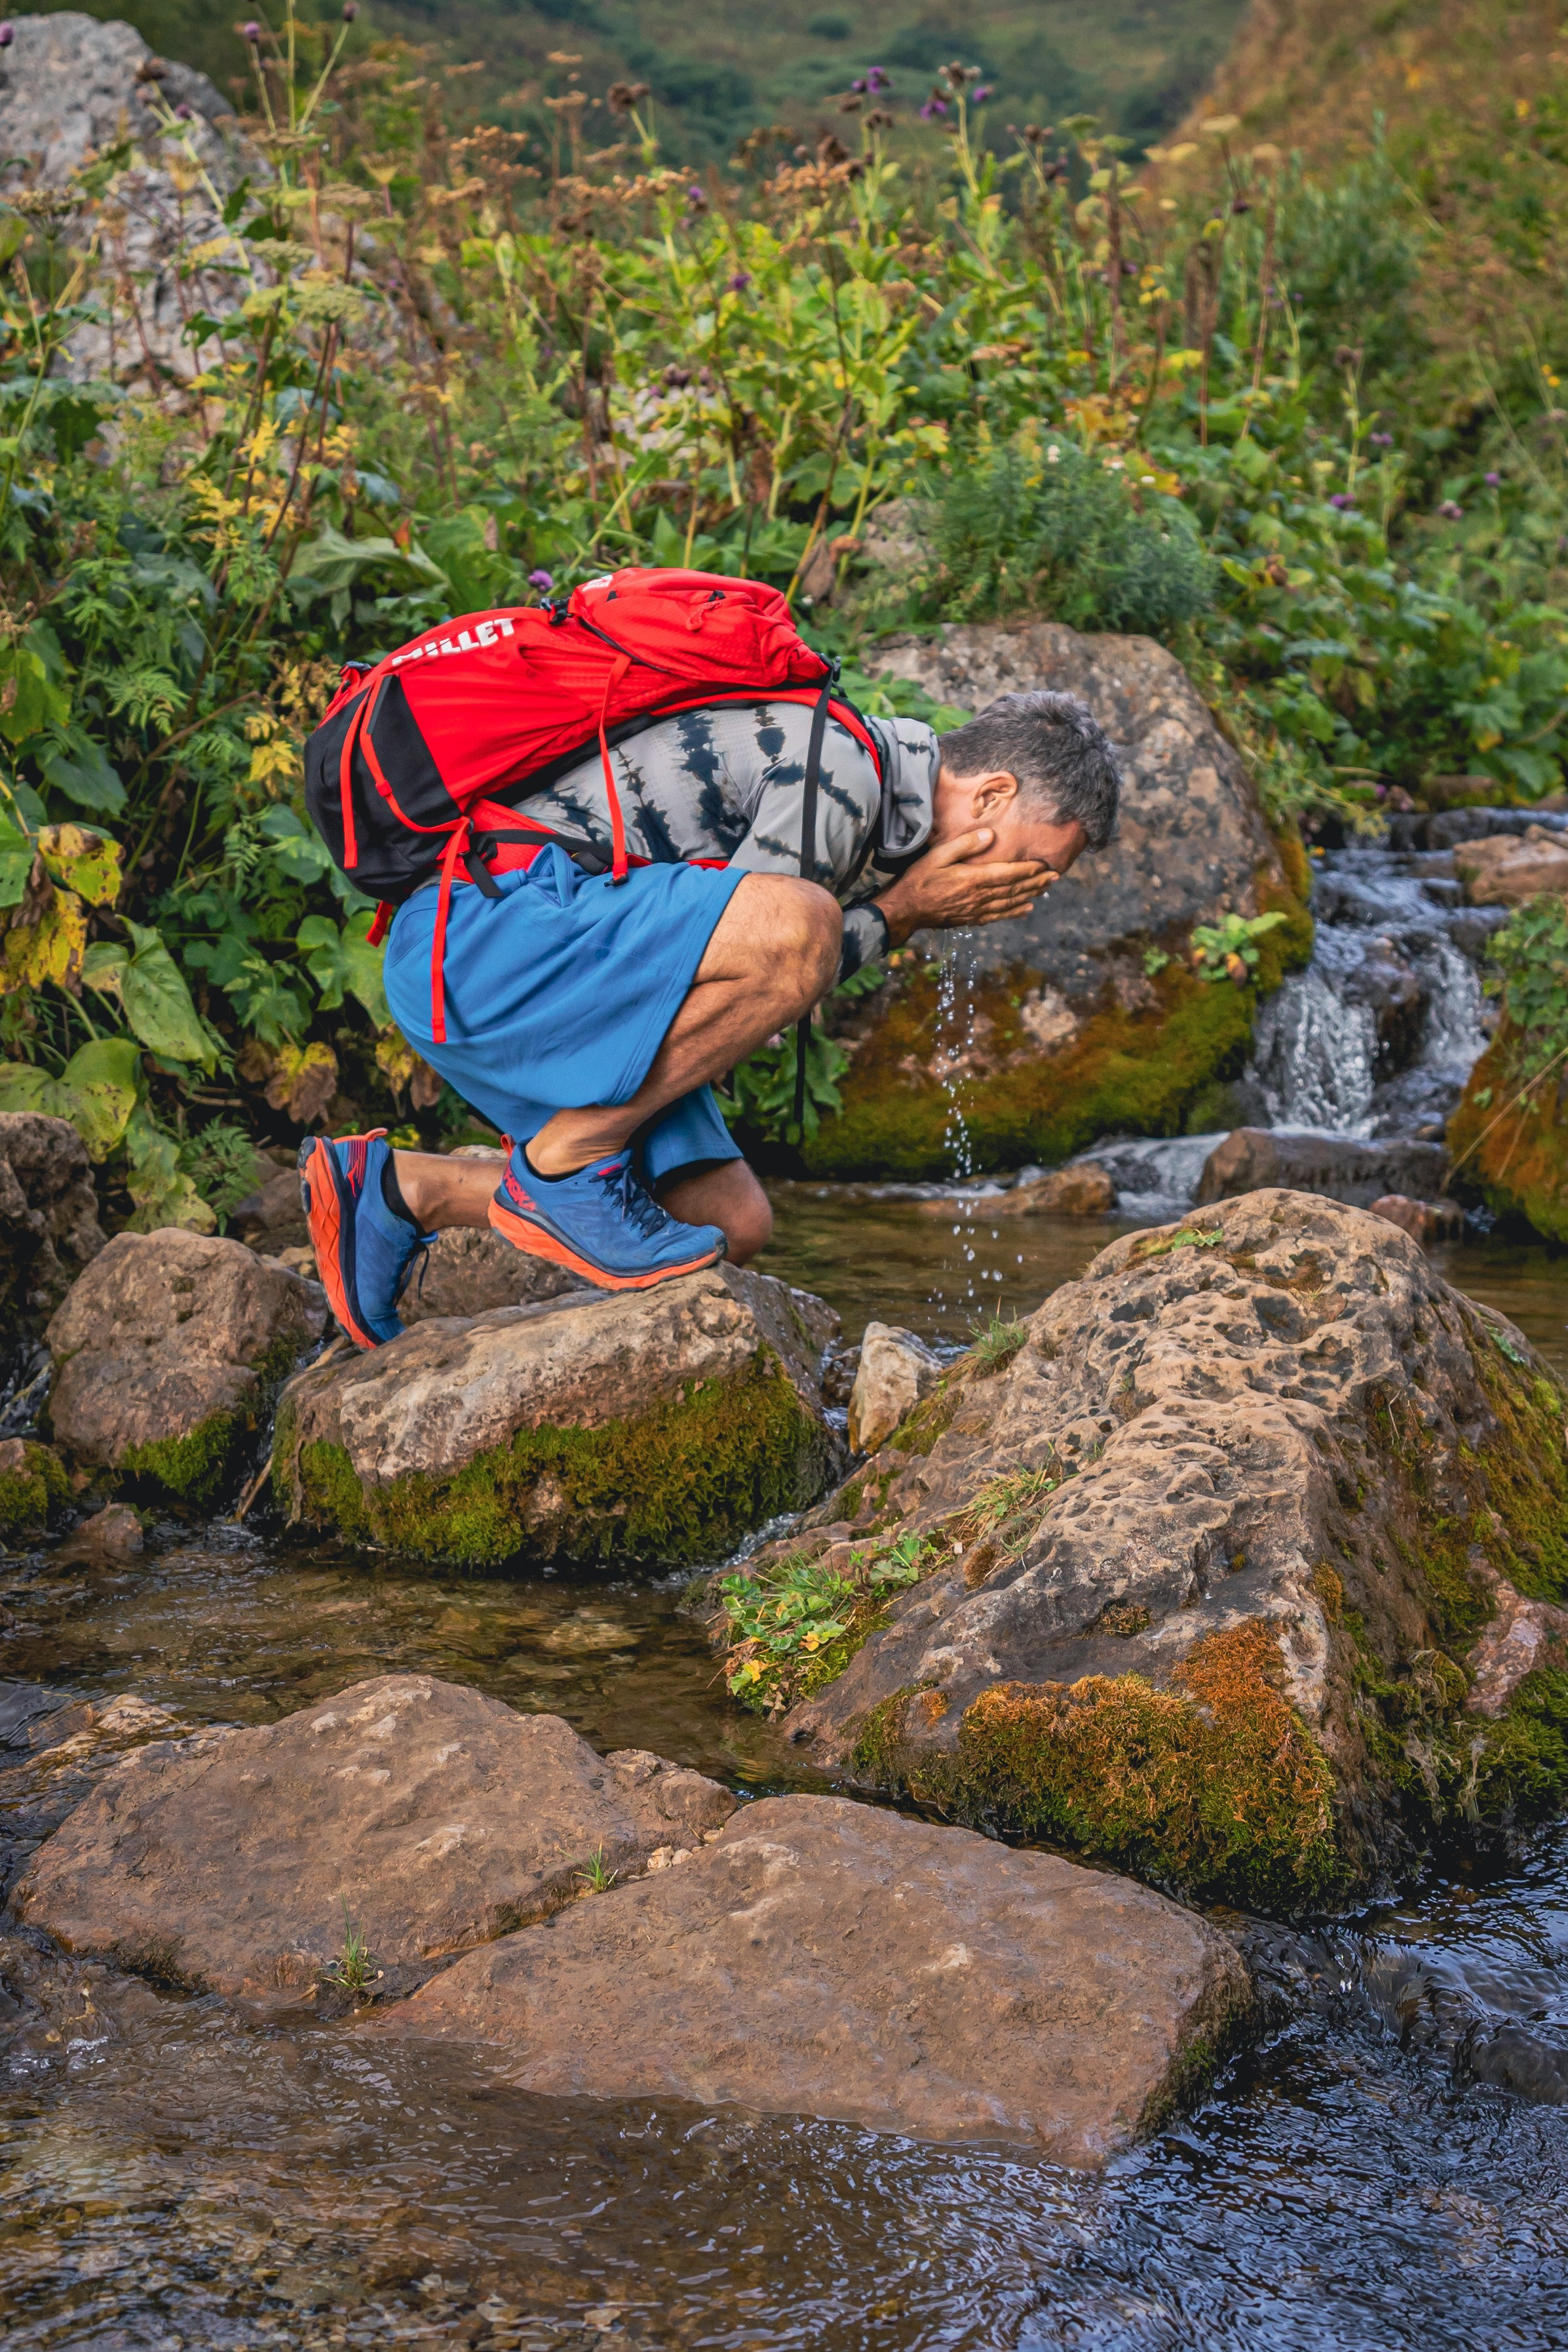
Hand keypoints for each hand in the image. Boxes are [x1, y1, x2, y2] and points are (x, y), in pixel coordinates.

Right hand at [872, 829, 1056, 947]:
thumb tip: (991, 835)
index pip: (1009, 874)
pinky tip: (1025, 909)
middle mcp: (979, 897)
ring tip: (1046, 889)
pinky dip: (1014, 912)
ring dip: (1030, 896)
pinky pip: (998, 916)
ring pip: (1010, 903)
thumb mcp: (938, 855)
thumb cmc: (918, 879)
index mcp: (974, 879)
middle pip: (1015, 889)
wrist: (906, 910)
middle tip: (1056, 876)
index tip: (1045, 864)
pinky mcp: (970, 919)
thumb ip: (965, 844)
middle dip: (1037, 882)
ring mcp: (976, 910)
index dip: (1029, 870)